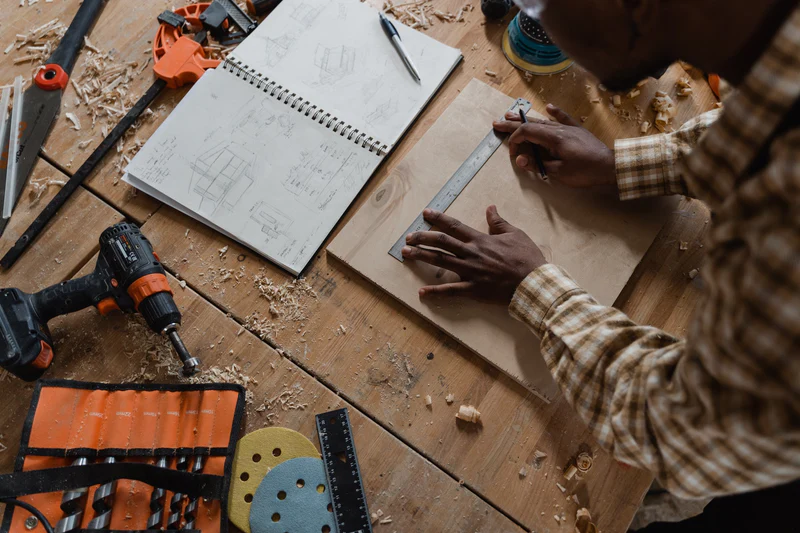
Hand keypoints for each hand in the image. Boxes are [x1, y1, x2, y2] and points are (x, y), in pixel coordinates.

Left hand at [401, 206, 546, 302]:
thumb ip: (499, 222)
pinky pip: (451, 290)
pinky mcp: (473, 289)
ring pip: (441, 261)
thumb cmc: (527, 258)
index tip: (425, 214)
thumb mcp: (515, 234)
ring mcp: (471, 271)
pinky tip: (421, 292)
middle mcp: (471, 253)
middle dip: (422, 238)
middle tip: (408, 237)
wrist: (534, 282)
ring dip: (421, 257)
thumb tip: (490, 208)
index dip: (438, 218)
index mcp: (480, 239)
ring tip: (405, 254)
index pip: (454, 225)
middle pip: (441, 242)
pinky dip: (435, 292)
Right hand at [493, 104, 616, 187]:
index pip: (527, 133)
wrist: (610, 166)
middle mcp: (559, 129)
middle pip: (531, 124)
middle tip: (497, 123)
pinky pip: (564, 118)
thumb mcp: (559, 172)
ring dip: (527, 119)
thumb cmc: (586, 172)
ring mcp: (568, 128)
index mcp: (554, 138)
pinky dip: (555, 113)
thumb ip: (538, 165)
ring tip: (512, 115)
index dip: (515, 141)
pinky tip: (548, 107)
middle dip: (512, 125)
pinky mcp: (577, 131)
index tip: (513, 153)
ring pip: (543, 121)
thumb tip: (520, 159)